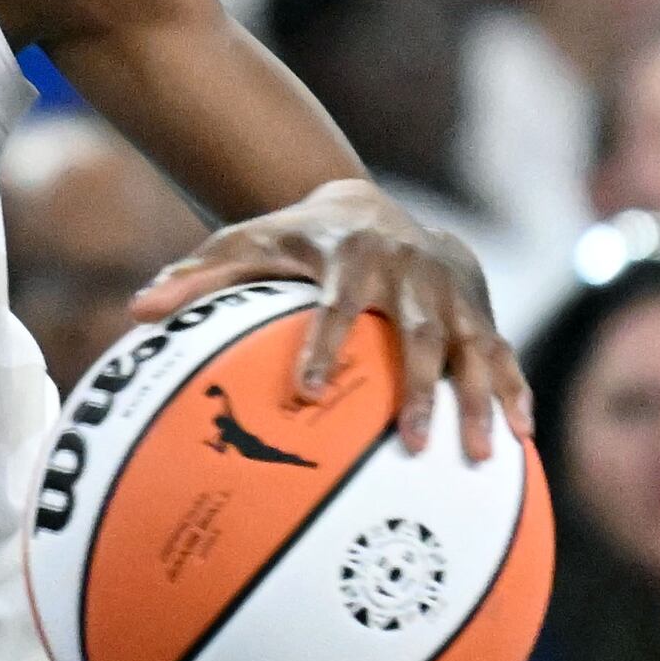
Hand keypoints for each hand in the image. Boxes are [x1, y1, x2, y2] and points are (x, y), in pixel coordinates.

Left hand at [136, 179, 528, 458]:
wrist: (367, 205)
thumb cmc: (294, 239)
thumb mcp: (243, 244)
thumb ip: (195, 277)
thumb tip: (135, 310)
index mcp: (350, 257)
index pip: (337, 305)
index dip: (324, 346)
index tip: (307, 393)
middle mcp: (409, 272)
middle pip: (419, 333)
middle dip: (418, 389)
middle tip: (411, 443)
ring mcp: (450, 292)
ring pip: (472, 348)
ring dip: (481, 400)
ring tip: (482, 455)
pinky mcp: (477, 308)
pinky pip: (501, 352)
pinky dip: (515, 390)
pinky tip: (524, 436)